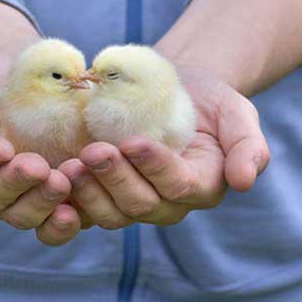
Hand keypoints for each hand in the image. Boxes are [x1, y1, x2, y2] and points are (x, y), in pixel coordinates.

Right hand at [0, 48, 80, 244]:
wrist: (10, 74)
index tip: (1, 147)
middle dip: (13, 184)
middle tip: (37, 166)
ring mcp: (10, 197)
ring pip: (20, 214)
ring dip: (40, 203)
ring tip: (63, 181)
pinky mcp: (42, 197)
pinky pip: (48, 221)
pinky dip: (62, 223)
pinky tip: (77, 211)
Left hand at [59, 67, 269, 228]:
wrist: (169, 88)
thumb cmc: (206, 99)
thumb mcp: (237, 112)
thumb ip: (248, 145)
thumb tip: (244, 181)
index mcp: (201, 185)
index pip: (180, 185)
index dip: (156, 168)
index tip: (132, 142)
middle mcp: (167, 202)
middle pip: (141, 204)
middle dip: (116, 180)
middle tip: (92, 152)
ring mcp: (132, 201)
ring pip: (111, 213)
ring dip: (88, 193)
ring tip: (69, 166)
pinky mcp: (103, 195)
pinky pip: (86, 209)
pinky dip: (69, 199)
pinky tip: (53, 178)